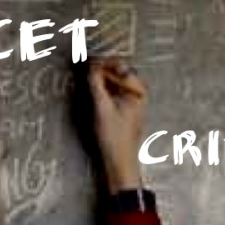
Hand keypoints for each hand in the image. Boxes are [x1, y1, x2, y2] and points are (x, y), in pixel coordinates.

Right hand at [88, 58, 146, 191]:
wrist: (120, 162)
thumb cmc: (114, 137)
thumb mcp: (102, 107)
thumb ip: (96, 83)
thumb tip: (90, 65)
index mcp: (138, 92)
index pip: (121, 67)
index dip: (104, 63)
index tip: (88, 63)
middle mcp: (138, 95)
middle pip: (119, 73)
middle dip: (102, 69)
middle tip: (86, 69)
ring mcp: (132, 103)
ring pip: (115, 83)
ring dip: (102, 79)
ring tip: (88, 78)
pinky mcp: (125, 111)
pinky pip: (114, 93)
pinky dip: (104, 89)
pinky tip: (94, 92)